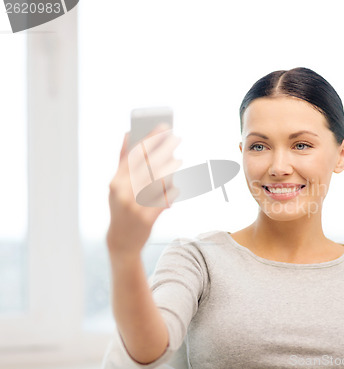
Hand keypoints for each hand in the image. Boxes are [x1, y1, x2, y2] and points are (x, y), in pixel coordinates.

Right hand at [106, 125, 181, 257]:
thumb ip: (122, 160)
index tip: (162, 127)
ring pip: (159, 180)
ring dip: (171, 167)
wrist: (122, 241)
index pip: (134, 155)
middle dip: (164, 149)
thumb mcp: (116, 185)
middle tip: (176, 137)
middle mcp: (124, 192)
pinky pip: (164, 199)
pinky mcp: (147, 218)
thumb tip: (127, 133)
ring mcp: (135, 205)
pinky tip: (177, 185)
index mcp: (116, 182)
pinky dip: (172, 190)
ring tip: (179, 159)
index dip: (149, 139)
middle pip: (149, 164)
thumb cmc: (121, 208)